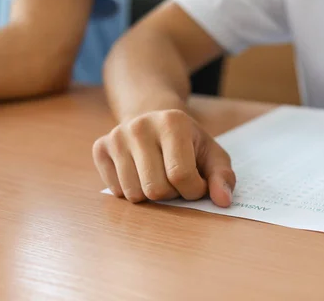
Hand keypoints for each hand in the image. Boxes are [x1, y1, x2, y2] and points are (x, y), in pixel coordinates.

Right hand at [93, 109, 234, 206]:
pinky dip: (132, 192)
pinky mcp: (100, 147)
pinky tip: (140, 174)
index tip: (198, 184)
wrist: (156, 122)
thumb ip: (222, 177)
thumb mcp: (212, 155)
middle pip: (156, 189)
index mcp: (173, 122)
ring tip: (159, 175)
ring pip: (134, 194)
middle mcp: (140, 126)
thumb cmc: (189, 144)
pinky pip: (116, 191)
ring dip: (152, 196)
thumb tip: (223, 201)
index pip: (181, 176)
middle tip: (176, 180)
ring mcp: (117, 136)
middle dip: (172, 194)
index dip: (194, 190)